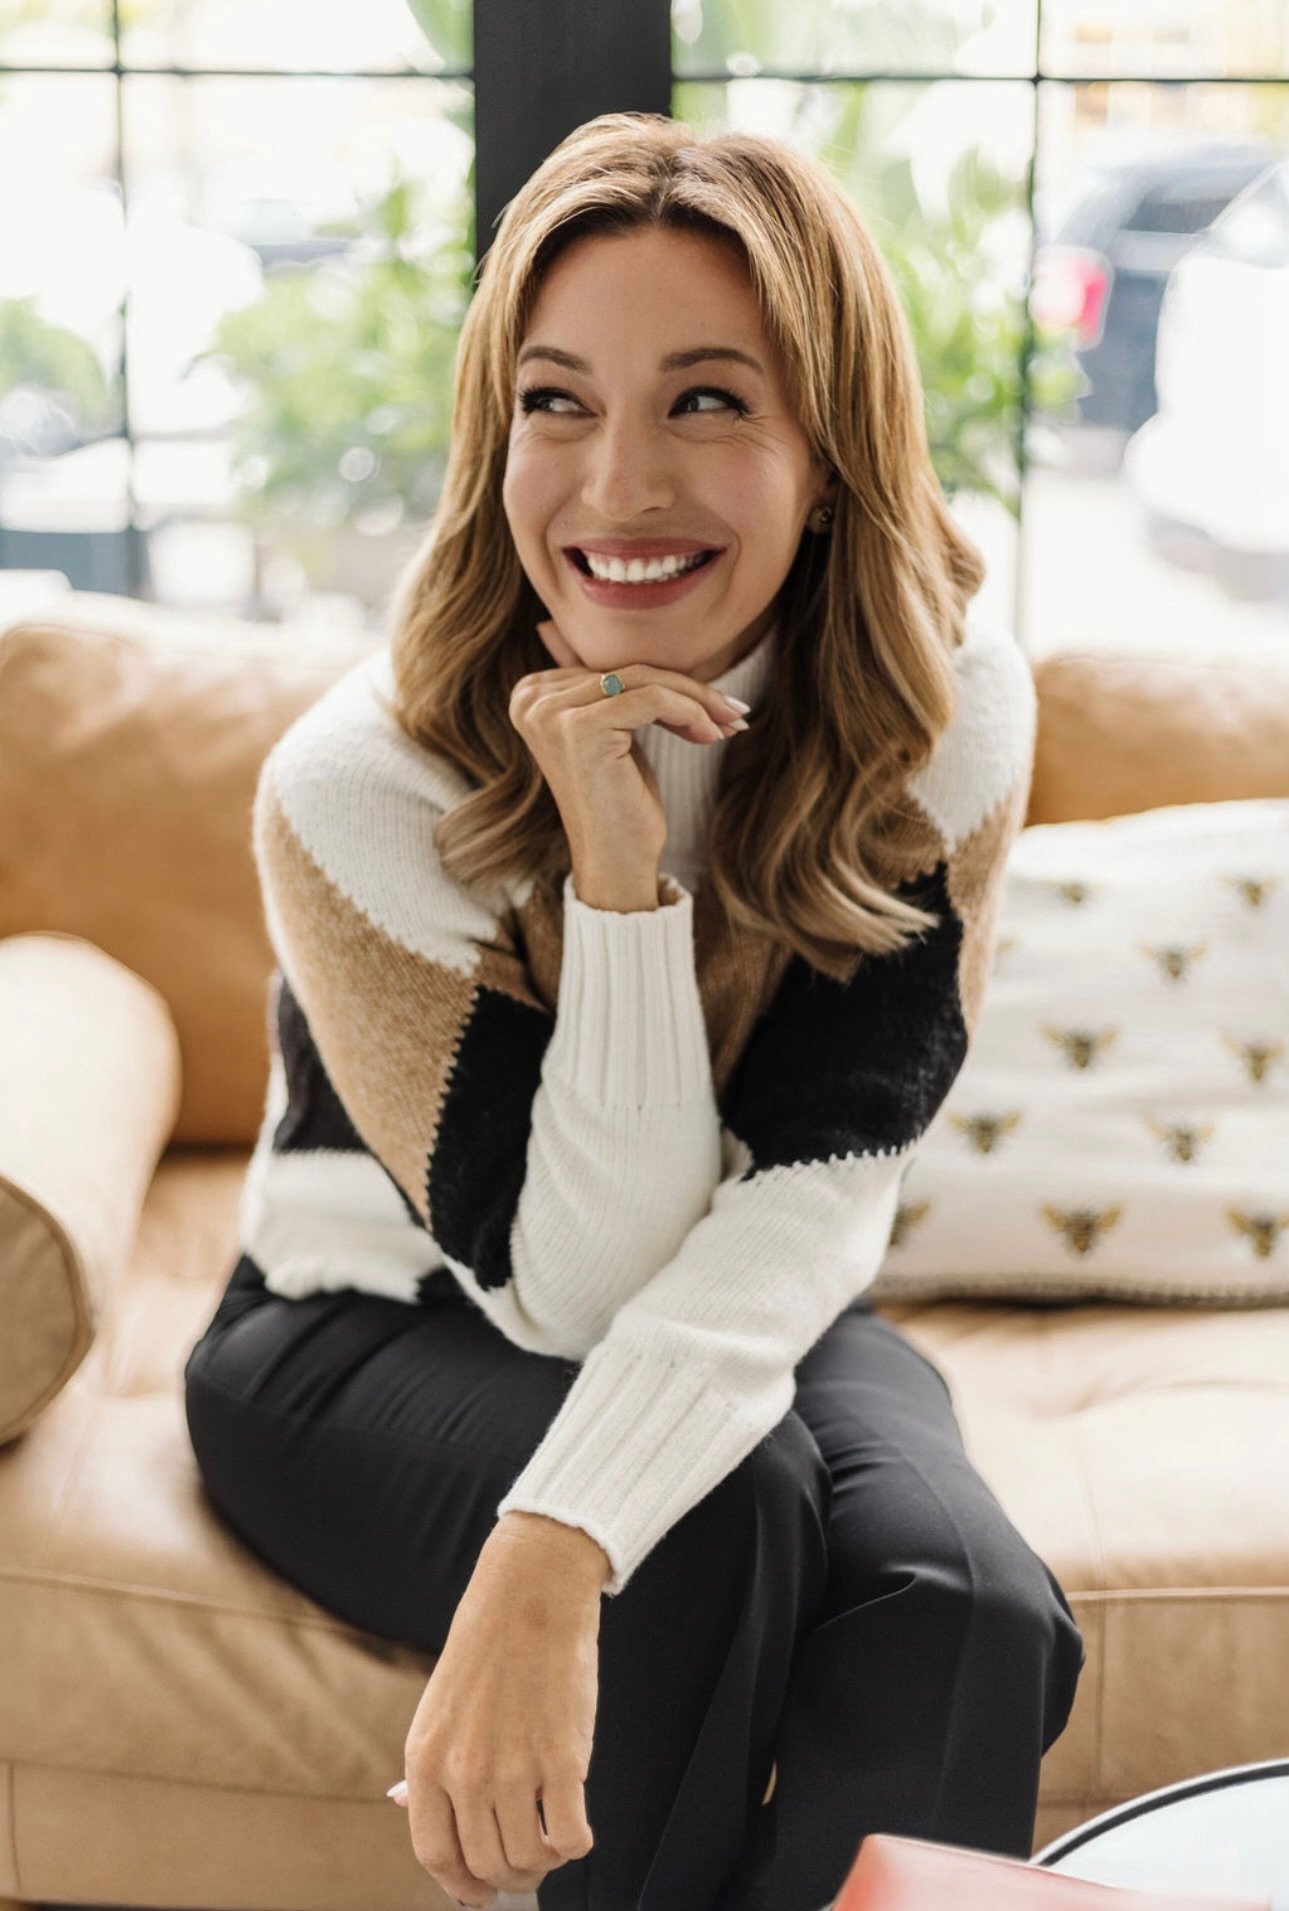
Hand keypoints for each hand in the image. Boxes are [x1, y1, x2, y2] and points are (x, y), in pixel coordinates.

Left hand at [394, 1520, 602, 1906]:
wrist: (531, 1593)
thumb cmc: (487, 1644)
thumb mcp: (437, 1707)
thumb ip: (426, 1766)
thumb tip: (403, 1806)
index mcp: (425, 1760)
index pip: (435, 1856)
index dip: (461, 1886)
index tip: (479, 1891)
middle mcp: (464, 1772)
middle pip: (486, 1864)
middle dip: (509, 1876)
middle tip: (526, 1862)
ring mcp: (514, 1768)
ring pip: (530, 1858)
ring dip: (544, 1862)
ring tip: (553, 1841)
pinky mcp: (564, 1759)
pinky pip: (570, 1836)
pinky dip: (576, 1842)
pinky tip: (575, 1823)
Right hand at [510, 614, 751, 890]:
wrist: (614, 860)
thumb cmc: (619, 800)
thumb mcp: (614, 732)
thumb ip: (613, 685)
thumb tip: (651, 634)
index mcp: (529, 694)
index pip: (610, 667)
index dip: (667, 683)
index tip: (713, 705)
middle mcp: (530, 699)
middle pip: (627, 670)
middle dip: (688, 690)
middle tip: (734, 711)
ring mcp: (550, 713)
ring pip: (643, 680)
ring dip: (697, 701)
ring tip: (730, 723)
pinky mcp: (580, 727)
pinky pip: (650, 698)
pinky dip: (689, 712)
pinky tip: (711, 735)